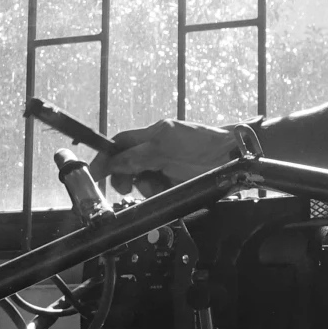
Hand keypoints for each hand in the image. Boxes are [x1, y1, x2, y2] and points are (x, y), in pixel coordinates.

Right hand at [92, 119, 238, 194]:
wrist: (233, 156)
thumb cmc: (204, 144)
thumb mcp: (165, 146)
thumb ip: (138, 154)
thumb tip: (115, 163)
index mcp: (154, 134)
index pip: (120, 143)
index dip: (105, 158)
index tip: (94, 174)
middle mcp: (157, 149)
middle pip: (126, 164)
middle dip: (123, 176)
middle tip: (125, 187)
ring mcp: (166, 167)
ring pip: (140, 181)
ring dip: (142, 186)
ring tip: (155, 187)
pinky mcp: (174, 183)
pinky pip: (156, 191)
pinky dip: (155, 193)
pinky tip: (164, 191)